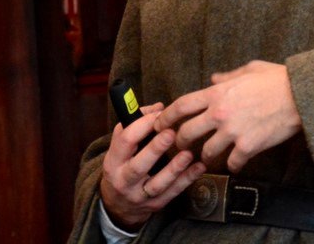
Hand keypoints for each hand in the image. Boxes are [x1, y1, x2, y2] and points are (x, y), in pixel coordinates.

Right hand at [99, 105, 207, 230]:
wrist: (118, 205)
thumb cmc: (123, 166)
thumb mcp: (121, 147)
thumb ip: (137, 124)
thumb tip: (159, 107)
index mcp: (113, 161)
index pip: (125, 141)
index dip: (142, 125)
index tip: (159, 114)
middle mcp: (124, 180)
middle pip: (139, 165)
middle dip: (156, 148)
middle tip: (172, 133)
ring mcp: (139, 195)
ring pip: (157, 183)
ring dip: (174, 168)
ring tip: (188, 153)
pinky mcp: (155, 205)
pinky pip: (173, 192)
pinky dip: (187, 180)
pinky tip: (199, 167)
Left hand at [155, 60, 301, 172]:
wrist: (301, 95)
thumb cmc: (277, 79)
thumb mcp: (250, 69)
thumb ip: (227, 76)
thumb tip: (213, 77)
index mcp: (217, 93)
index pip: (181, 106)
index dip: (166, 117)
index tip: (160, 124)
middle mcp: (220, 113)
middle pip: (187, 134)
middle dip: (178, 143)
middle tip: (179, 148)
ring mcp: (233, 132)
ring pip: (207, 153)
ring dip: (205, 158)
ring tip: (207, 160)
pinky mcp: (248, 147)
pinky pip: (233, 164)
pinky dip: (233, 166)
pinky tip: (236, 164)